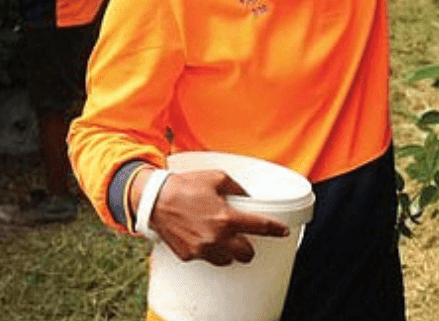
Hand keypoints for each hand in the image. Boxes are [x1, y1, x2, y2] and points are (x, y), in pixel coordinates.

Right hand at [140, 169, 290, 265]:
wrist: (155, 200)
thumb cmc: (185, 186)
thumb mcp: (216, 177)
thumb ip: (236, 187)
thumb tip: (246, 195)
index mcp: (226, 217)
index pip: (260, 227)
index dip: (276, 230)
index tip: (283, 232)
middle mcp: (216, 237)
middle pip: (246, 254)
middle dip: (249, 248)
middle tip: (246, 240)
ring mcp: (202, 249)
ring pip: (227, 261)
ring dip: (229, 253)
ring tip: (223, 240)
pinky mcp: (189, 256)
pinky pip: (206, 259)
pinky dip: (208, 252)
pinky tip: (203, 239)